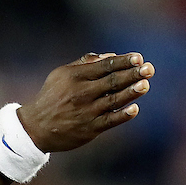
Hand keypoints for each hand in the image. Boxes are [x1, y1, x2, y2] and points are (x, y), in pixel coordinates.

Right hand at [18, 52, 154, 152]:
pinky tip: (134, 109)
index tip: (138, 58)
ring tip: (145, 84)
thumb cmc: (51, 98)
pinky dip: (122, 115)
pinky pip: (110, 120)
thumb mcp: (60, 75)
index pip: (104, 66)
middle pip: (112, 81)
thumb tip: (110, 55)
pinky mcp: (89, 129)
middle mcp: (81, 93)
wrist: (35, 128)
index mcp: (75, 77)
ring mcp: (86, 112)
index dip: (123, 61)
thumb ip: (84, 64)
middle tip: (150, 69)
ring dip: (131, 92)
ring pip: (114, 100)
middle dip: (132, 74)